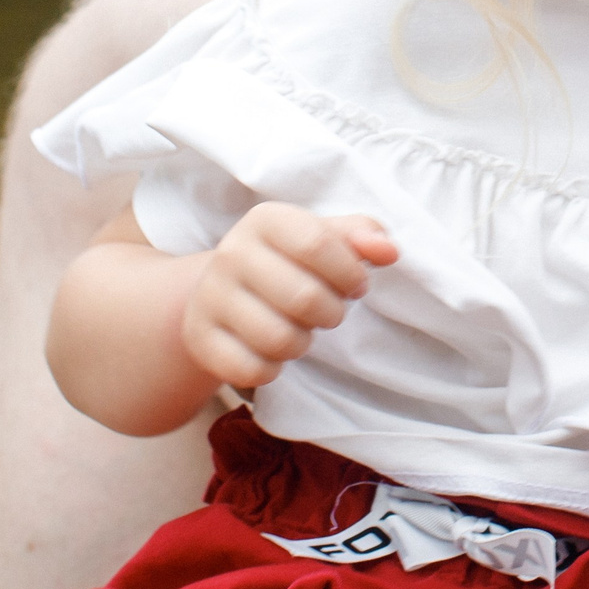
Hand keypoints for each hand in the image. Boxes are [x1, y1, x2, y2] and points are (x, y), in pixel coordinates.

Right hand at [181, 202, 398, 389]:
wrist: (223, 291)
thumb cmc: (289, 262)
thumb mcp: (325, 238)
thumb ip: (363, 237)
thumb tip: (388, 251)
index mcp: (265, 220)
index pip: (317, 244)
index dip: (349, 273)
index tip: (357, 285)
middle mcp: (230, 252)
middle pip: (304, 297)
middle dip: (332, 313)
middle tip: (330, 312)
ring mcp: (210, 296)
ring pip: (279, 339)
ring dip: (303, 342)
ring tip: (300, 329)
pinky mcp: (199, 338)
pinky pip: (252, 369)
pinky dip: (273, 368)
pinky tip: (272, 352)